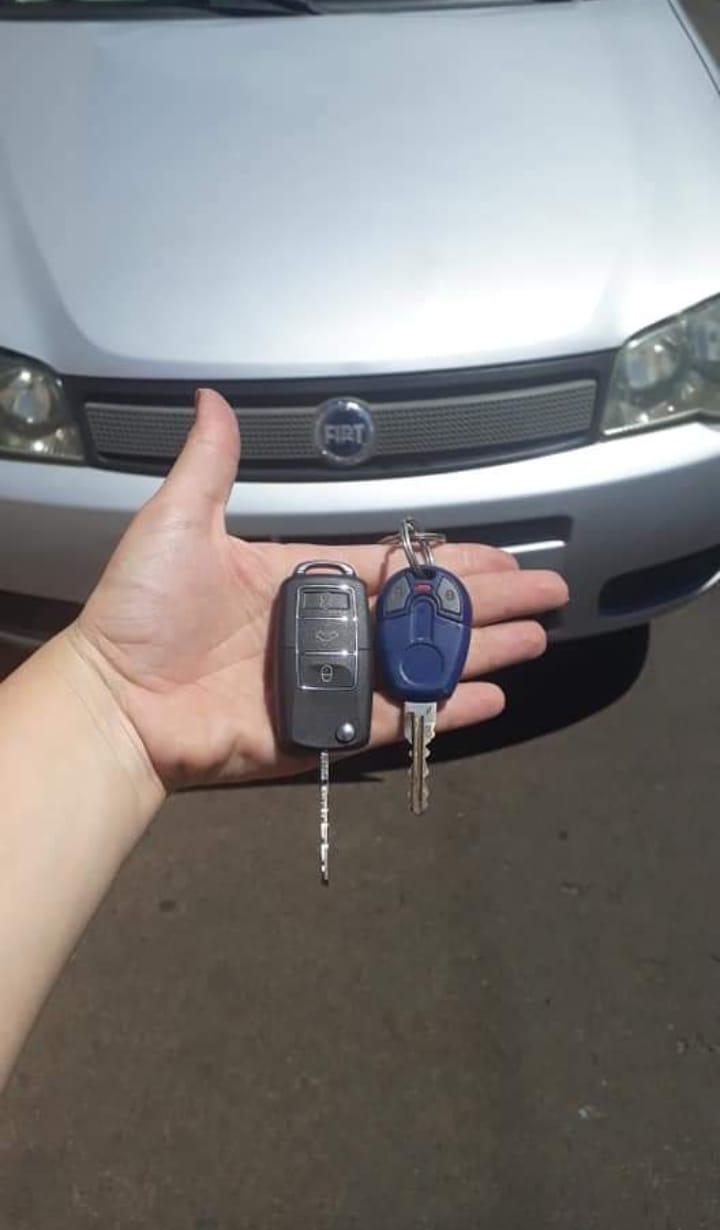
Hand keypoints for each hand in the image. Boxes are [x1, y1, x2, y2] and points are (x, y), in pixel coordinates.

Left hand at [69, 389, 567, 789]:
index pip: (394, 566)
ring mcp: (329, 683)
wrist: (113, 701)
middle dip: (486, 603)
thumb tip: (213, 398)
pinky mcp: (325, 731)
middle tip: (545, 595)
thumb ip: (210, 467)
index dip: (447, 561)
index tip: (500, 556)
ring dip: (479, 652)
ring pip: (422, 665)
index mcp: (299, 579)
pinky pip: (398, 720)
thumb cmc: (139, 614)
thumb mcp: (177, 524)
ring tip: (534, 640)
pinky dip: (446, 711)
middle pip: (422, 614)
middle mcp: (324, 631)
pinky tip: (491, 696)